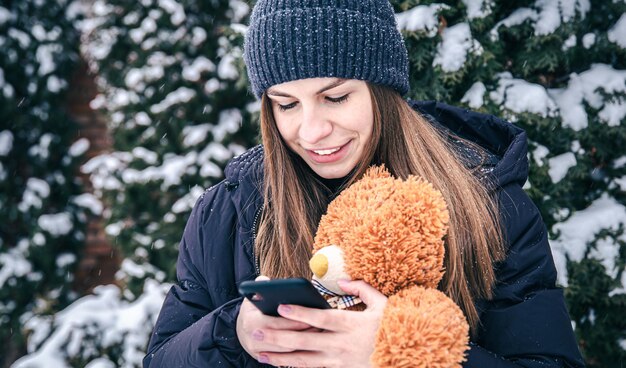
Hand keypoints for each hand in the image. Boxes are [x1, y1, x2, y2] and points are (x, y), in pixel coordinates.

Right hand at [236, 276, 313, 361]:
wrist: (242, 331)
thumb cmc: (252, 310)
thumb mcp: (253, 295)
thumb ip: (260, 286)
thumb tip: (266, 281)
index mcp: (250, 321)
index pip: (275, 322)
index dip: (293, 321)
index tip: (309, 318)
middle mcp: (252, 339)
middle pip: (283, 338)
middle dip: (302, 332)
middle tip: (320, 325)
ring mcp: (258, 352)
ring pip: (286, 350)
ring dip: (304, 343)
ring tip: (319, 332)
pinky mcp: (265, 359)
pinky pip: (285, 358)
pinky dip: (299, 350)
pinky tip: (311, 343)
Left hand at [255, 280, 387, 367]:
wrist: (406, 357)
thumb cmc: (394, 328)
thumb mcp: (383, 304)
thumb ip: (362, 289)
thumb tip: (342, 280)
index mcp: (350, 325)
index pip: (319, 318)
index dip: (299, 313)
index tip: (280, 307)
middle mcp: (341, 345)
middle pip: (304, 341)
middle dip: (277, 337)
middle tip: (255, 332)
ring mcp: (339, 362)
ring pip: (303, 361)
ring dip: (279, 358)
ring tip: (259, 353)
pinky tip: (280, 365)